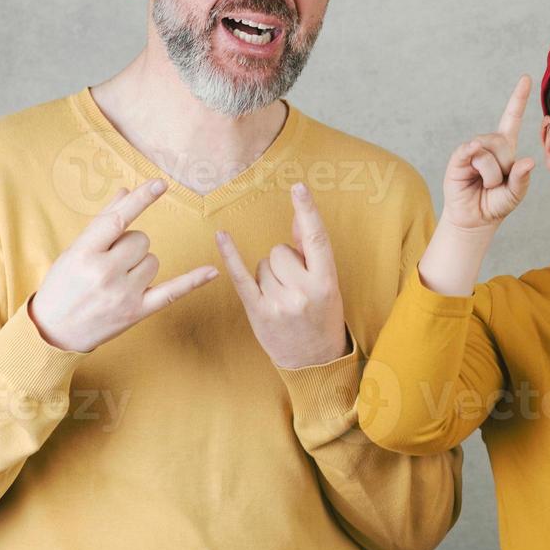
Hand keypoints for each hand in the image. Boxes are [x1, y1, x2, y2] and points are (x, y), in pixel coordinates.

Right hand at [30, 180, 219, 352]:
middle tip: (111, 263)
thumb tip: (125, 192)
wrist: (54, 333)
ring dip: (141, 265)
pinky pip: (172, 291)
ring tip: (119, 280)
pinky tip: (213, 271)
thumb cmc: (62, 286)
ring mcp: (122, 294)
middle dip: (131, 246)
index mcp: (83, 253)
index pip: (117, 220)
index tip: (160, 184)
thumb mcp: (73, 251)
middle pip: (141, 240)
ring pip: (153, 260)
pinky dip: (193, 281)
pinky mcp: (136, 312)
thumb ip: (102, 222)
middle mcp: (104, 273)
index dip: (140, 200)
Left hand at [215, 182, 349, 369]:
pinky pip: (241, 276)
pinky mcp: (259, 312)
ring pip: (262, 264)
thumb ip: (312, 253)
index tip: (298, 188)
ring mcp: (280, 303)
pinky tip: (222, 236)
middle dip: (284, 262)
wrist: (315, 361)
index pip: (316, 238)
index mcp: (326, 281)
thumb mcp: (327, 285)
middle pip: (279, 251)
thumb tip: (299, 217)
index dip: (307, 211)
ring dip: (268, 275)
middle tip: (294, 286)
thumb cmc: (322, 318)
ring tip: (282, 298)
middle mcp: (303, 291)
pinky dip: (230, 256)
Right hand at [442, 74, 535, 233]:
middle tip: (495, 184)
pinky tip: (470, 168)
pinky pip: (469, 151)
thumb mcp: (515, 194)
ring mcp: (472, 149)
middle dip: (503, 168)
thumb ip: (522, 179)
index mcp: (506, 148)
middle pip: (501, 142)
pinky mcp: (459, 158)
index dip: (518, 98)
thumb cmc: (496, 204)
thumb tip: (528, 161)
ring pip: (487, 151)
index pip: (512, 118)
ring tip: (484, 184)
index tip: (526, 77)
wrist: (474, 219)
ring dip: (490, 174)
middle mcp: (489, 144)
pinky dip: (472, 156)